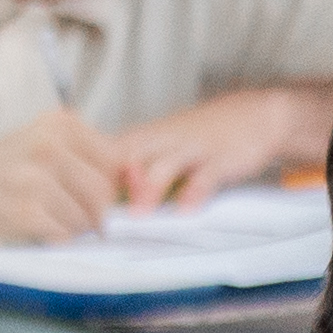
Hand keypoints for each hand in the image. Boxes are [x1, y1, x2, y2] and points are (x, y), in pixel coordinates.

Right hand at [0, 111, 120, 244]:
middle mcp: (49, 147)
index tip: (91, 193)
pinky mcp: (26, 212)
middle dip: (91, 210)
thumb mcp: (46, 144)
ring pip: (86, 218)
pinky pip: (64, 235)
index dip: (108, 184)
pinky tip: (33, 226)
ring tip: (44, 215)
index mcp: (60, 125)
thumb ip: (90, 155)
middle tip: (63, 209)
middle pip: (103, 192)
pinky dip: (53, 238)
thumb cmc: (4, 171)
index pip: (114, 161)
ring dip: (70, 226)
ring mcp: (36, 180)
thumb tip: (136, 175)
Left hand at [103, 92, 291, 212]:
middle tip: (97, 217)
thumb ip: (133, 170)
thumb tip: (101, 201)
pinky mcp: (221, 158)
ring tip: (139, 216)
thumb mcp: (161, 146)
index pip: (106, 156)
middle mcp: (164, 141)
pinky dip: (196, 192)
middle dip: (111, 186)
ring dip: (150, 188)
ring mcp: (192, 148)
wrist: (253, 115)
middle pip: (128, 158)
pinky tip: (187, 211)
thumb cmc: (201, 137)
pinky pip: (207, 175)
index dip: (89, 181)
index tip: (79, 210)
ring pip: (165, 165)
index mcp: (145, 139)